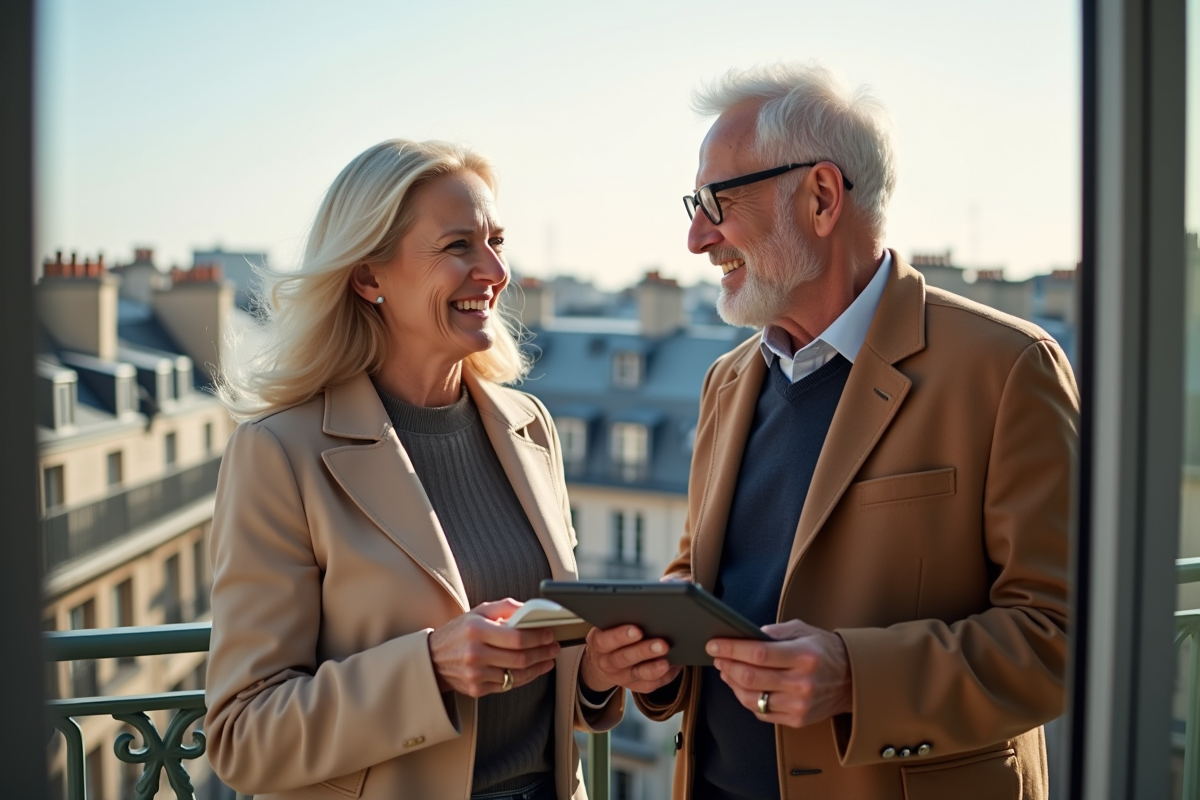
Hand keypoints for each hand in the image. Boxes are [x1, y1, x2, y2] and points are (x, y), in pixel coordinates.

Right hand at [429, 599, 560, 697]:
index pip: (516, 637)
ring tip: (548, 658)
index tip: (550, 634)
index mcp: (476, 630)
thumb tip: (530, 609)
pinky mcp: (476, 689)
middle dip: (543, 652)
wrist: (433, 658)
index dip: (538, 637)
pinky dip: (525, 678)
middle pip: (520, 658)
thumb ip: (505, 607)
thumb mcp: (478, 611)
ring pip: (517, 675)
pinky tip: (534, 670)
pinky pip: (508, 685)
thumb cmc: (460, 632)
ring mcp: (475, 674)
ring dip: (538, 667)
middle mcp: (475, 654)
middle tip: (555, 647)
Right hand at [580, 625, 681, 693]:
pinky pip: (649, 685)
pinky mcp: (635, 686)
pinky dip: (664, 676)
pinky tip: (673, 666)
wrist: (607, 659)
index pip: (605, 640)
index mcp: (598, 644)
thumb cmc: (613, 635)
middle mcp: (607, 663)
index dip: (620, 636)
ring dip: (654, 668)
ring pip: (638, 674)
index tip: (637, 630)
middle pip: (624, 658)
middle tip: (661, 644)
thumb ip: (621, 619)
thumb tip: (644, 610)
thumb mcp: (609, 625)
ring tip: (667, 661)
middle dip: (644, 651)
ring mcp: (621, 677)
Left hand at [707, 618, 851, 728]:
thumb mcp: (803, 630)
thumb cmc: (825, 651)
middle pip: (750, 678)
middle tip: (717, 656)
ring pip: (751, 699)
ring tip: (726, 670)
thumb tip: (745, 635)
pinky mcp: (797, 720)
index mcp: (803, 656)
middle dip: (727, 665)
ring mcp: (799, 705)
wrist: (852, 680)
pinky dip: (746, 699)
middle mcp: (801, 684)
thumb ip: (774, 632)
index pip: (758, 653)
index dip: (731, 649)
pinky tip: (741, 686)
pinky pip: (761, 712)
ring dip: (732, 684)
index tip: (714, 644)